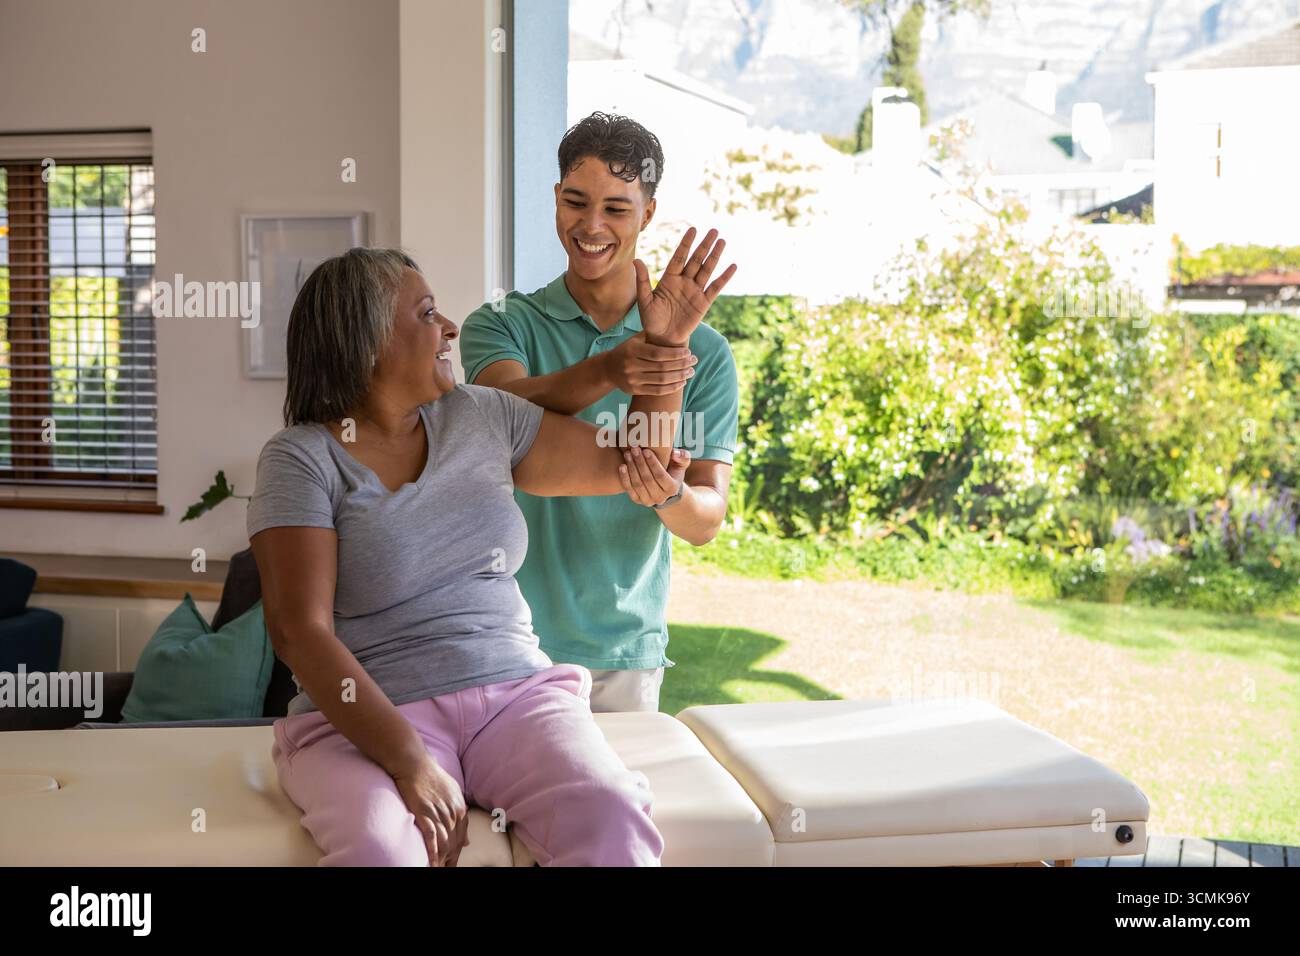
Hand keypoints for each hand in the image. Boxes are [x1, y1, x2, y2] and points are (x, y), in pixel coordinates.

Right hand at [390, 752, 470, 866]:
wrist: (414, 764)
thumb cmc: (431, 776)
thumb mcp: (453, 793)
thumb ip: (460, 815)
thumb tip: (467, 840)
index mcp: (460, 808)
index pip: (462, 838)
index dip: (457, 853)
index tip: (452, 863)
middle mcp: (452, 813)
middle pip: (454, 844)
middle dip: (450, 860)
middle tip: (446, 869)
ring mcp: (439, 814)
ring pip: (444, 844)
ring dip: (442, 860)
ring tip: (439, 869)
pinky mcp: (424, 815)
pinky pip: (431, 838)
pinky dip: (433, 853)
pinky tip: (432, 863)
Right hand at [604, 333, 698, 395]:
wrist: (607, 369)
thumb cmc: (627, 350)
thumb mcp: (635, 339)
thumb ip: (652, 335)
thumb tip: (674, 326)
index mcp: (632, 350)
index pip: (658, 353)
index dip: (675, 354)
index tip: (688, 352)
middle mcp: (631, 365)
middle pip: (661, 367)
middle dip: (681, 365)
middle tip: (694, 361)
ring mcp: (632, 380)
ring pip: (661, 380)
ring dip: (679, 376)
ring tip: (690, 372)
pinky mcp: (634, 391)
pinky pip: (657, 391)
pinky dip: (672, 387)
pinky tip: (682, 382)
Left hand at [619, 446, 690, 506]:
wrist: (664, 488)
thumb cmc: (672, 471)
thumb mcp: (681, 464)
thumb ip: (683, 457)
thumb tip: (675, 454)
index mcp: (672, 489)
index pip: (661, 476)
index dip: (652, 463)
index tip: (646, 450)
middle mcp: (660, 498)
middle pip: (647, 479)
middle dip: (640, 463)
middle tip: (634, 449)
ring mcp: (648, 501)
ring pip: (637, 484)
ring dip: (631, 468)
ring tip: (627, 454)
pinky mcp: (637, 500)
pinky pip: (629, 489)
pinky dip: (624, 478)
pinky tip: (622, 466)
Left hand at [635, 227, 736, 347]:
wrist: (663, 339)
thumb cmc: (651, 320)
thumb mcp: (645, 300)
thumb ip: (642, 280)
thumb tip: (637, 260)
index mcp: (669, 278)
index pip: (679, 257)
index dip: (686, 244)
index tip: (693, 229)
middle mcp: (684, 281)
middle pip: (696, 260)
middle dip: (704, 245)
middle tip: (713, 230)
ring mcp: (695, 291)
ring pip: (707, 270)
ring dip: (715, 256)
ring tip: (722, 241)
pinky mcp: (704, 303)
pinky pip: (715, 287)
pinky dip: (724, 277)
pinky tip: (732, 266)